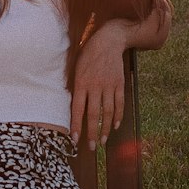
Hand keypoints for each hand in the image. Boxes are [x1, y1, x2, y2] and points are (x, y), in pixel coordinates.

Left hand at [71, 22, 126, 150]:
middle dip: (92, 133)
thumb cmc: (88, 54)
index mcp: (81, 83)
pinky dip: (118, 116)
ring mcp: (109, 86)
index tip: (75, 140)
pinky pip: (119, 103)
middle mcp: (95, 86)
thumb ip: (74, 86)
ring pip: (107, 112)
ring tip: (103, 141)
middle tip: (92, 147)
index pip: (78, 109)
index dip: (76, 126)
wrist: (108, 40)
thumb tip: (69, 105)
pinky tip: (115, 125)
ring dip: (106, 128)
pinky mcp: (119, 84)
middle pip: (93, 114)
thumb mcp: (76, 67)